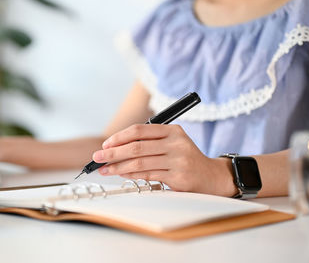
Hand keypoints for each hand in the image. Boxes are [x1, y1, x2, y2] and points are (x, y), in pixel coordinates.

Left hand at [92, 124, 236, 196]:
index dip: (119, 137)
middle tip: (97, 158)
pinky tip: (121, 174)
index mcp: (172, 130)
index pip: (139, 130)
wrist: (211, 176)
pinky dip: (131, 175)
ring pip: (139, 163)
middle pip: (136, 147)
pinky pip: (148, 175)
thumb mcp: (171, 142)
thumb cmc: (184, 157)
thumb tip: (114, 148)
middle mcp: (176, 143)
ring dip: (118, 167)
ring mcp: (178, 161)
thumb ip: (148, 141)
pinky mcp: (178, 177)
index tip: (105, 145)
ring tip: (104, 170)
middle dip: (112, 153)